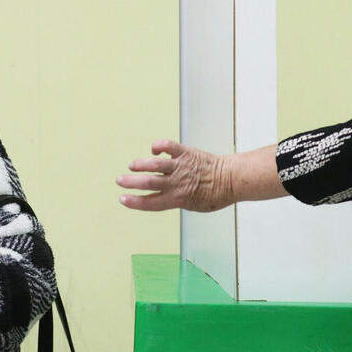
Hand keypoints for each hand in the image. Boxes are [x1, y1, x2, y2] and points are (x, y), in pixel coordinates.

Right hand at [116, 139, 231, 211]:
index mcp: (177, 199)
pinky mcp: (186, 153)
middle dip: (131, 182)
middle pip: (148, 183)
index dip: (135, 202)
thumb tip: (161, 196)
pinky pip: (169, 146)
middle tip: (120, 180)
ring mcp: (181, 167)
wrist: (231, 179)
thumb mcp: (193, 205)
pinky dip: (159, 146)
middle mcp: (177, 183)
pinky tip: (154, 149)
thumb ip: (175, 200)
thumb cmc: (214, 195)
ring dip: (140, 165)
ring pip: (155, 164)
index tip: (123, 199)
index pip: (150, 202)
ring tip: (131, 166)